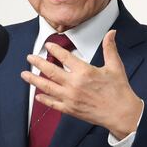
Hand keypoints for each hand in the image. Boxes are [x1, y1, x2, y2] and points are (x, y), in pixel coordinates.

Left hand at [20, 30, 142, 139]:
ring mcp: (70, 98)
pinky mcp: (70, 109)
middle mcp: (74, 84)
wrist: (122, 113)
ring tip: (24, 74)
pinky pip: (53, 104)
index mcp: (84, 72)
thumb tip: (111, 33)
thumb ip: (110, 48)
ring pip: (47, 87)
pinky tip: (37, 95)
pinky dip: (44, 99)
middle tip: (29, 57)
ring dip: (34, 80)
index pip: (65, 57)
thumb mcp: (115, 66)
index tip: (48, 45)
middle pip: (50, 71)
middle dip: (37, 63)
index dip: (54, 50)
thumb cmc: (119, 91)